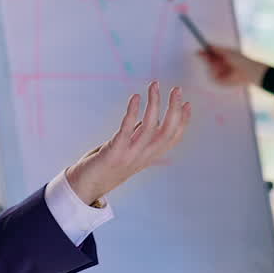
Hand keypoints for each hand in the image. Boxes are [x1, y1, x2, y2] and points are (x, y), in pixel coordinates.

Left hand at [65, 81, 191, 205]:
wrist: (85, 187)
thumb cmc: (105, 165)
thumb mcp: (127, 151)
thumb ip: (139, 137)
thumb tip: (148, 118)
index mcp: (149, 156)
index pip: (173, 138)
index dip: (183, 121)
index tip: (188, 103)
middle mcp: (143, 157)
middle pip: (167, 131)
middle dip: (174, 109)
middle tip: (177, 89)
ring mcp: (130, 156)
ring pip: (150, 127)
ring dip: (154, 104)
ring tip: (154, 85)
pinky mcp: (114, 152)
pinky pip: (127, 129)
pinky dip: (133, 111)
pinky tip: (135, 97)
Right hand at [197, 47, 267, 86]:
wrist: (248, 71)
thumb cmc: (240, 60)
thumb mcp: (228, 51)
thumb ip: (217, 48)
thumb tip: (207, 45)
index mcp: (221, 58)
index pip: (209, 55)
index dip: (203, 53)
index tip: (198, 52)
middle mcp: (219, 65)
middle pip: (207, 62)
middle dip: (209, 60)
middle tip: (214, 59)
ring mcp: (219, 73)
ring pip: (209, 69)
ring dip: (215, 67)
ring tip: (224, 66)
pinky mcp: (220, 81)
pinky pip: (213, 77)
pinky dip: (218, 74)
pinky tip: (225, 72)